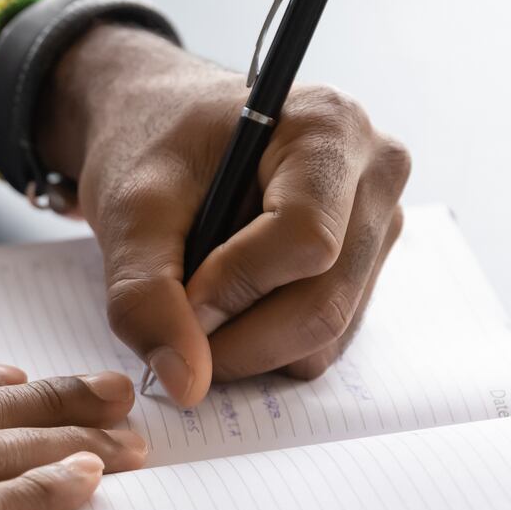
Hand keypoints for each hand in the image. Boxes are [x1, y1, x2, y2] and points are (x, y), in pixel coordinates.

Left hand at [38, 25, 410, 407]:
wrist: (162, 126)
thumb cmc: (149, 145)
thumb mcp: (129, 210)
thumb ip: (145, 293)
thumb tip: (186, 383)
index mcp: (328, 127)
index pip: (306, 241)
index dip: (236, 287)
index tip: (178, 296)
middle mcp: (375, 172)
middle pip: (325, 300)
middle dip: (240, 338)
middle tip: (176, 332)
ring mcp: (381, 223)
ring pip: (329, 332)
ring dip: (251, 346)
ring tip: (198, 306)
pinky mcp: (369, 267)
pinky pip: (329, 339)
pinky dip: (270, 345)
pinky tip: (230, 303)